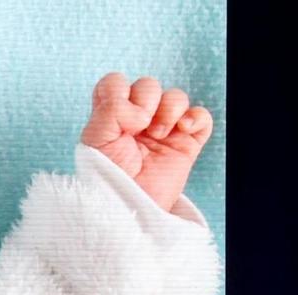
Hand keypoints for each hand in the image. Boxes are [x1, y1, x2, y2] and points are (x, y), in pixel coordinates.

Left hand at [80, 74, 212, 213]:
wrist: (128, 209)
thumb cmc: (106, 177)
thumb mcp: (96, 140)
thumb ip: (110, 109)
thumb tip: (140, 110)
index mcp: (112, 117)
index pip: (116, 83)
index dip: (119, 91)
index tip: (118, 118)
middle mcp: (137, 121)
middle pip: (149, 85)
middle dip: (146, 100)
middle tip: (139, 128)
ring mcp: (163, 131)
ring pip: (176, 96)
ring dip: (169, 110)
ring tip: (158, 135)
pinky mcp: (186, 144)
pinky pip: (201, 117)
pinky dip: (196, 118)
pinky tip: (182, 130)